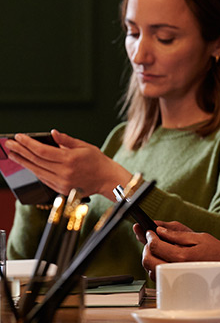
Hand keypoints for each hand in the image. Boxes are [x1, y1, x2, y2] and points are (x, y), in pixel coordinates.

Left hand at [4, 130, 131, 199]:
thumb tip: (52, 133)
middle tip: (9, 144)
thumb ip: (67, 140)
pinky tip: (28, 164)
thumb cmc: (98, 162)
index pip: (42, 151)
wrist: (107, 180)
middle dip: (20, 151)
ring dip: (23, 162)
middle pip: (36, 161)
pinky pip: (43, 178)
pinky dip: (34, 170)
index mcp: (70, 159)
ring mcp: (61, 183)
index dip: (28, 143)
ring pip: (37, 171)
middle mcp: (64, 172)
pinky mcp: (60, 189)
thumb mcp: (85, 146)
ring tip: (13, 154)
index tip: (18, 137)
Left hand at [141, 221, 219, 297]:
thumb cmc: (219, 254)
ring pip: (150, 269)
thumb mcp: (201, 237)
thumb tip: (160, 230)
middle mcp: (175, 269)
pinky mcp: (175, 284)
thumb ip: (178, 234)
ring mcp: (174, 279)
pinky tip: (163, 259)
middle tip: (150, 239)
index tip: (150, 230)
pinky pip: (157, 276)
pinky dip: (155, 266)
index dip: (149, 235)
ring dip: (150, 257)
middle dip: (145, 247)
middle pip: (147, 259)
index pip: (155, 245)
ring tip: (157, 248)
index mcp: (181, 256)